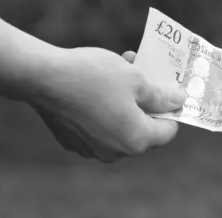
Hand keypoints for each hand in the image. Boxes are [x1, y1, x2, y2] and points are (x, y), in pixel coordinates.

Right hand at [25, 47, 184, 162]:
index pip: (168, 131)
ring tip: (121, 70)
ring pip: (121, 125)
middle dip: (146, 100)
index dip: (171, 109)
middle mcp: (116, 152)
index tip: (166, 89)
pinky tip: (97, 86)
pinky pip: (99, 126)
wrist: (42, 77)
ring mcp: (92, 149)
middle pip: (143, 128)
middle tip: (143, 73)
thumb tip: (178, 102)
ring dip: (126, 101)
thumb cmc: (94, 76)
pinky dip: (104, 109)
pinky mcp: (74, 141)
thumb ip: (161, 96)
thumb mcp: (136, 80)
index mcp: (136, 140)